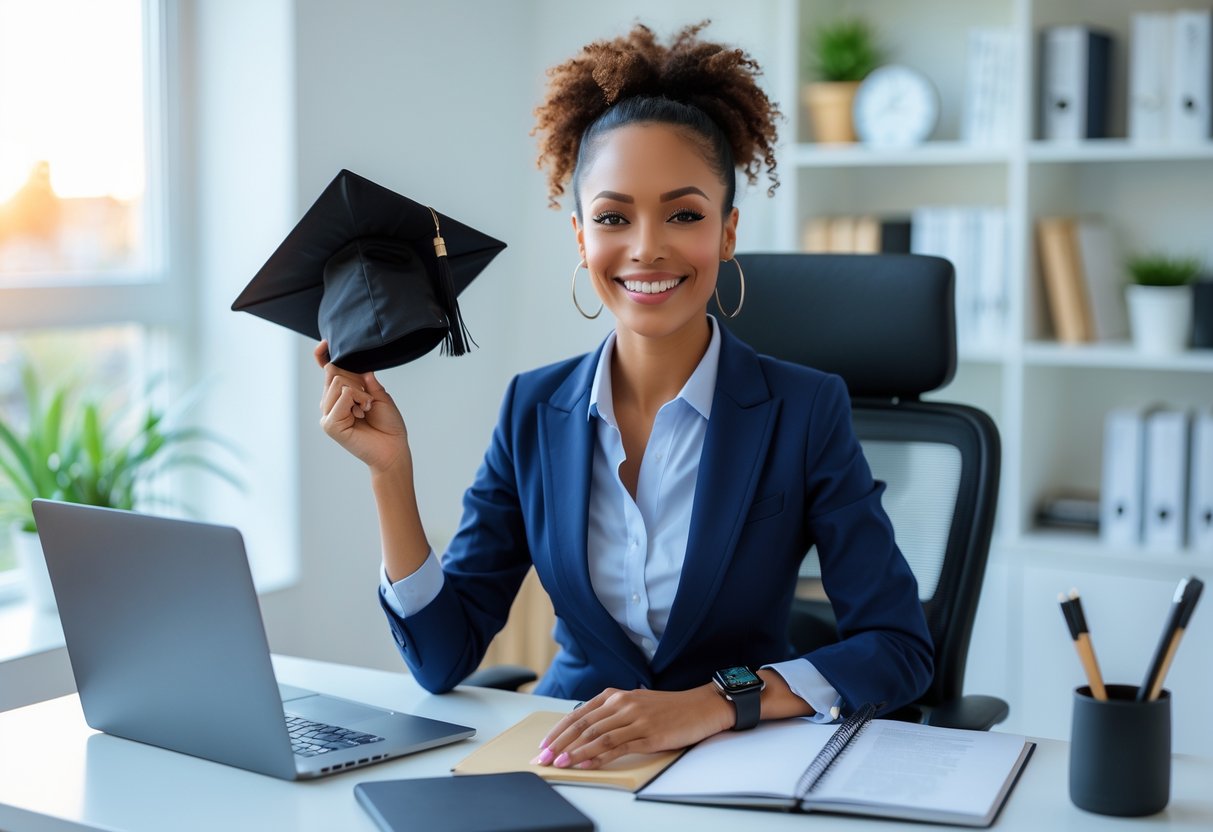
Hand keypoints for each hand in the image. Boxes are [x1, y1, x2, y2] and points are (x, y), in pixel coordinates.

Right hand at [315, 340, 407, 472]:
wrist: (393, 448)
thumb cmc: (388, 426)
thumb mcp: (380, 396)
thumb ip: (366, 380)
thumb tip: (360, 366)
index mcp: (341, 395)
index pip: (327, 373)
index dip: (323, 357)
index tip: (325, 343)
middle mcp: (331, 403)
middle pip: (333, 372)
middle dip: (357, 380)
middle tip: (368, 400)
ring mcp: (328, 414)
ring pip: (338, 382)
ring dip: (360, 392)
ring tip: (367, 409)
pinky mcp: (330, 424)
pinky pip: (342, 396)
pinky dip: (357, 400)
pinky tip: (362, 413)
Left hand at [532, 685, 732, 770]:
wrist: (700, 707)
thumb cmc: (667, 708)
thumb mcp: (635, 704)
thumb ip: (611, 713)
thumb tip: (585, 731)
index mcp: (616, 696)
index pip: (579, 714)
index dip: (559, 731)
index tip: (545, 745)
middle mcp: (622, 704)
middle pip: (583, 725)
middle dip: (560, 743)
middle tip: (544, 757)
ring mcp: (635, 719)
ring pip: (597, 736)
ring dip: (575, 752)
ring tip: (560, 763)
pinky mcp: (648, 735)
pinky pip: (617, 747)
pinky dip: (598, 756)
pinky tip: (587, 764)